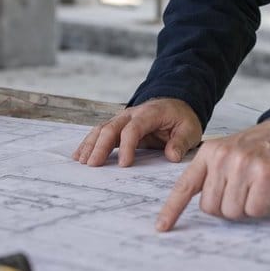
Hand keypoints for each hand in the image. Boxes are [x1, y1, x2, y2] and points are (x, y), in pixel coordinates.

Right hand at [72, 97, 201, 166]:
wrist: (176, 106)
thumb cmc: (182, 119)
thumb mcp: (190, 130)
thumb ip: (181, 142)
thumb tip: (172, 156)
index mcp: (150, 113)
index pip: (134, 128)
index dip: (127, 146)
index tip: (124, 165)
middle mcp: (132, 114)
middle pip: (112, 127)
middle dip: (100, 146)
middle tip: (93, 165)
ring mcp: (123, 119)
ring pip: (102, 129)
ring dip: (90, 144)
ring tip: (82, 162)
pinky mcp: (118, 126)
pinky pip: (100, 132)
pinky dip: (88, 143)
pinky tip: (79, 155)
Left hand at [155, 119, 269, 231]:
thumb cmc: (260, 148)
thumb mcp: (228, 152)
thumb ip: (212, 174)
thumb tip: (205, 207)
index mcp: (210, 152)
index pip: (185, 185)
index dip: (172, 209)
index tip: (162, 227)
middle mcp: (223, 157)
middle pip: (211, 208)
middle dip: (226, 207)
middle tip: (242, 191)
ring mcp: (244, 164)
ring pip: (233, 211)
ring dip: (246, 206)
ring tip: (256, 187)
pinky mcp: (265, 174)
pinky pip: (254, 209)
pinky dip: (262, 206)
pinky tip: (268, 189)